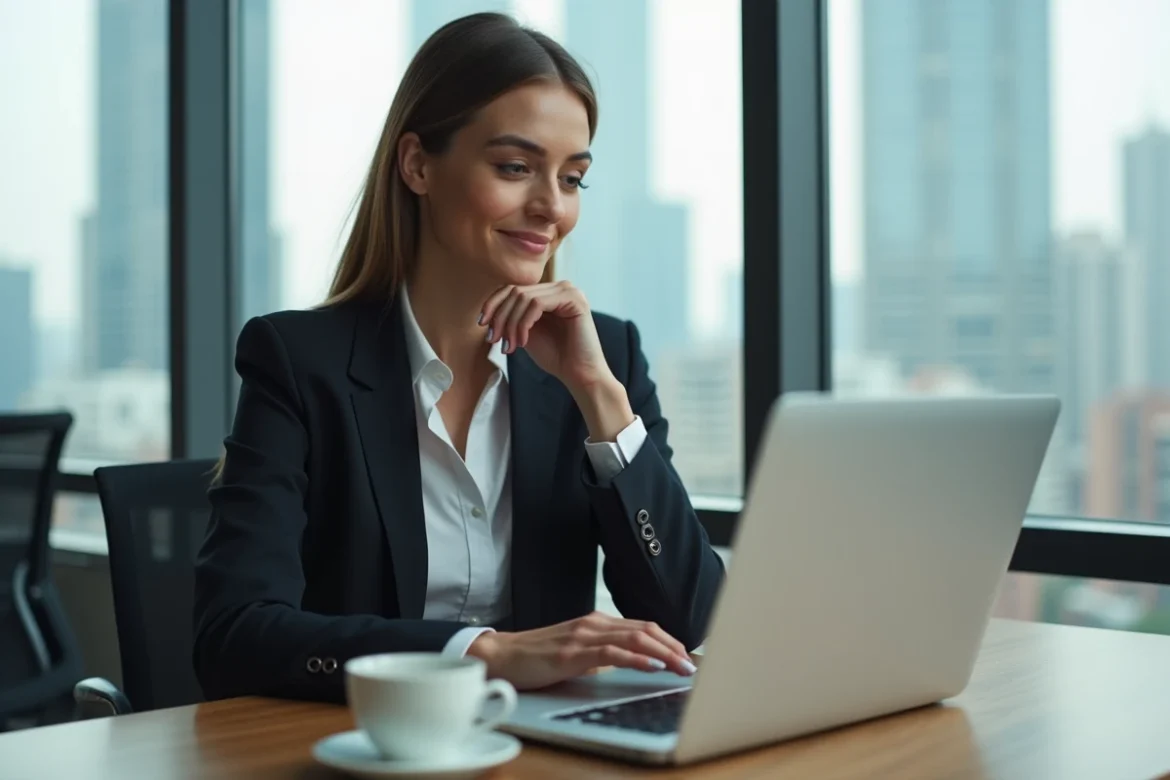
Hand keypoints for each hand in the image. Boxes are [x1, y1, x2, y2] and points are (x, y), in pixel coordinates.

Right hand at [466, 611, 697, 690]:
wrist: (502, 656)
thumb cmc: (538, 657)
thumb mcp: (578, 654)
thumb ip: (603, 656)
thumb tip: (632, 665)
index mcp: (596, 623)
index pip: (643, 626)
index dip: (670, 640)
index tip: (688, 656)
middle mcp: (593, 623)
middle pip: (645, 629)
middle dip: (674, 646)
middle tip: (693, 665)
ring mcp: (582, 636)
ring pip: (633, 637)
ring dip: (663, 652)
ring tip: (682, 666)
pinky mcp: (571, 652)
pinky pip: (610, 652)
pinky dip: (635, 658)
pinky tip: (652, 665)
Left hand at [480, 281, 610, 393]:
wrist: (579, 375)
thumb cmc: (555, 356)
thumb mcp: (525, 332)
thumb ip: (512, 317)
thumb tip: (487, 311)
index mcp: (549, 292)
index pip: (514, 287)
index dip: (493, 303)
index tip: (482, 324)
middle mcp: (560, 286)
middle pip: (516, 291)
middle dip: (500, 317)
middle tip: (494, 340)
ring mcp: (568, 290)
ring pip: (523, 297)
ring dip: (510, 324)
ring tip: (510, 346)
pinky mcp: (574, 299)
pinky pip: (537, 304)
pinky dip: (524, 324)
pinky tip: (523, 342)